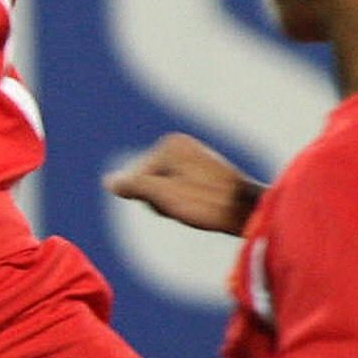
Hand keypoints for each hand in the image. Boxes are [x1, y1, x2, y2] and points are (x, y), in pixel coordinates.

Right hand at [105, 132, 262, 234]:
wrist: (250, 212)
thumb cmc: (208, 204)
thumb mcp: (165, 197)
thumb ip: (134, 187)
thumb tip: (108, 182)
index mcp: (171, 144)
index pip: (136, 177)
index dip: (150, 199)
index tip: (177, 203)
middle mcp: (182, 145)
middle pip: (149, 180)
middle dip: (161, 200)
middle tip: (186, 207)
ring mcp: (193, 158)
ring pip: (163, 188)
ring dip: (173, 203)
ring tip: (196, 209)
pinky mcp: (203, 172)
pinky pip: (178, 189)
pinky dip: (185, 202)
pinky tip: (201, 208)